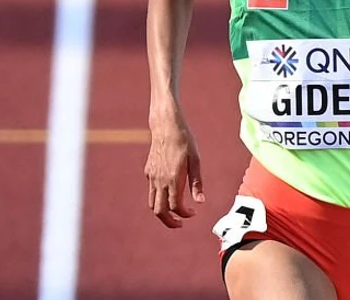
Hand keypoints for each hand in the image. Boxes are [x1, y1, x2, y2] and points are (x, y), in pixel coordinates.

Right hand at [145, 114, 204, 228]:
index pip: (175, 206)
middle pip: (159, 211)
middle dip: (169, 222)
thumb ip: (197, 182)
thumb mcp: (196, 160)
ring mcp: (152, 176)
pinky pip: (152, 191)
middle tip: (180, 224)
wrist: (166, 125)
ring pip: (152, 203)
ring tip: (174, 214)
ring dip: (162, 213)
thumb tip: (201, 202)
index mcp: (173, 179)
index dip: (184, 214)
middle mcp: (160, 180)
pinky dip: (159, 198)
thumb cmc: (184, 141)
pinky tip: (170, 192)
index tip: (193, 213)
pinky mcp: (149, 171)